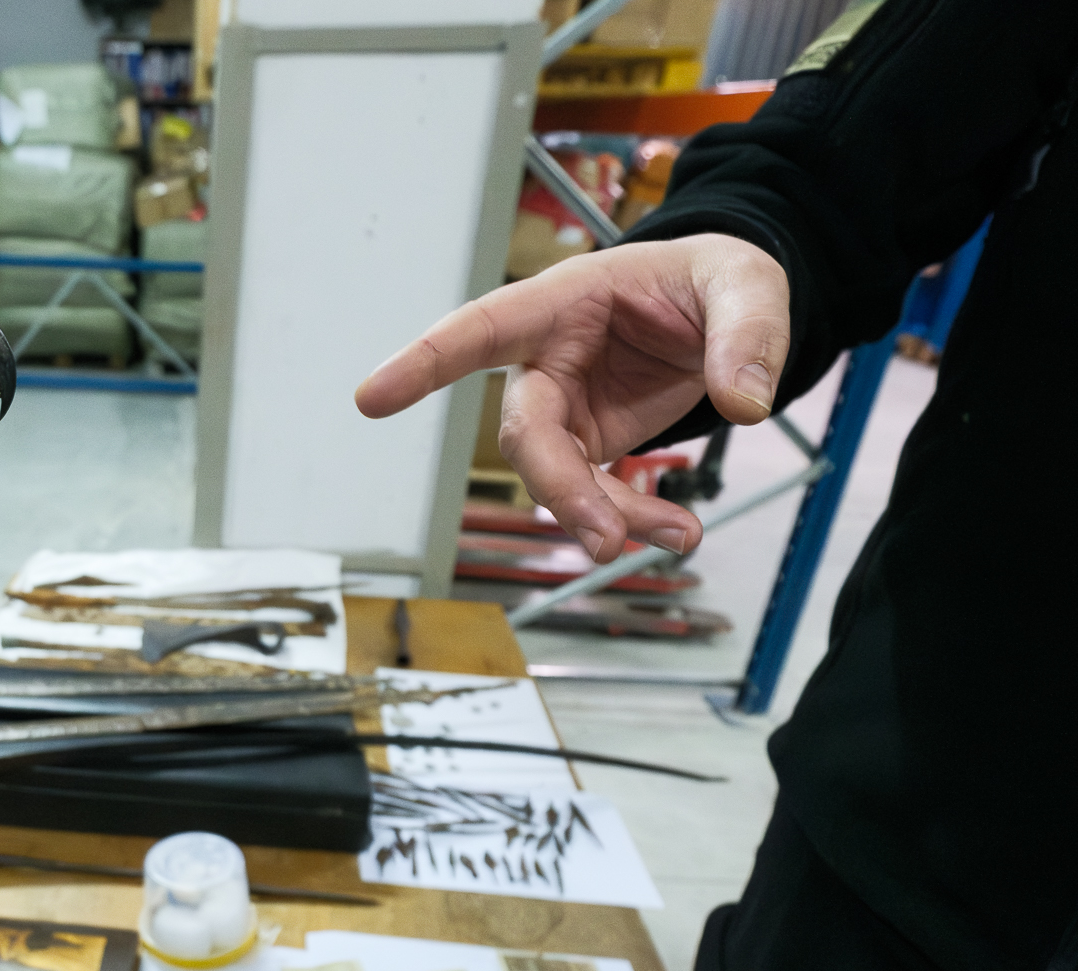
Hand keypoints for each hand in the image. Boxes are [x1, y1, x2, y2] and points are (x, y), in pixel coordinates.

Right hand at [354, 234, 788, 561]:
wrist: (725, 312)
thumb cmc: (715, 279)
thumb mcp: (748, 282)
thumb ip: (749, 333)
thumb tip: (742, 405)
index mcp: (564, 300)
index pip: (482, 329)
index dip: (425, 363)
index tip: (371, 399)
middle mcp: (548, 358)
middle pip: (524, 432)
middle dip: (560, 489)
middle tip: (606, 541)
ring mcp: (565, 407)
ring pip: (555, 475)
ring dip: (604, 515)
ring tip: (678, 536)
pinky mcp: (589, 442)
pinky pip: (592, 493)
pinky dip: (631, 518)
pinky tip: (677, 531)